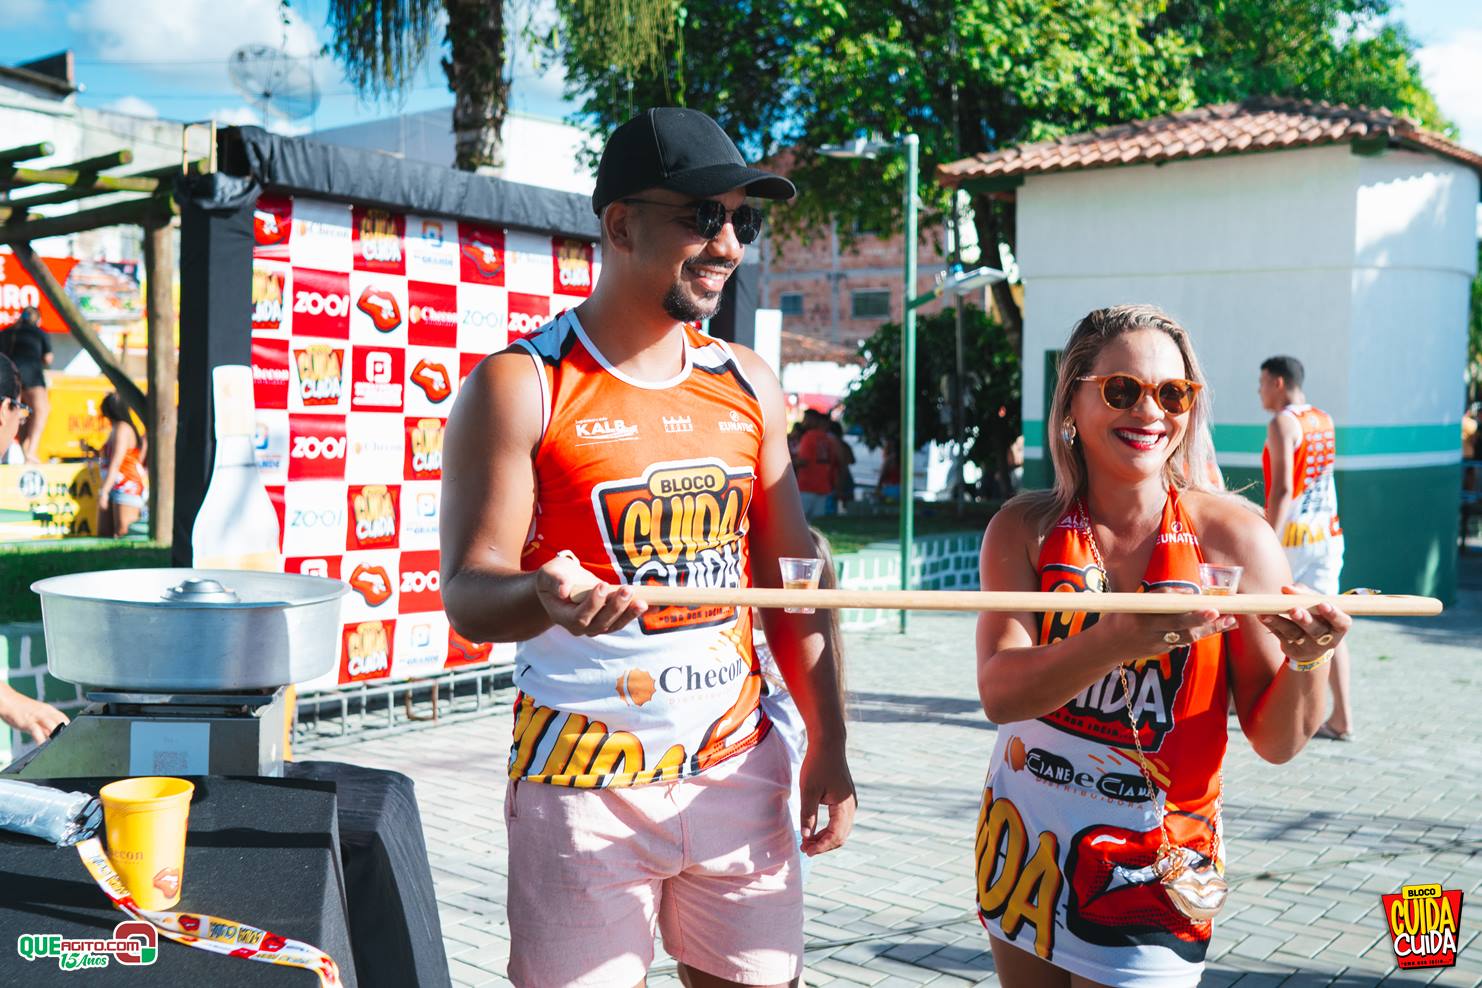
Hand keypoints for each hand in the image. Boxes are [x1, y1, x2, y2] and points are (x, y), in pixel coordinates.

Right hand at [0, 691, 67, 744]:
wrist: (8, 701)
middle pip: (61, 722)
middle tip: (66, 743)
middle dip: (65, 733)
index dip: (70, 728)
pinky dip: (40, 739)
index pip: (64, 718)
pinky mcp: (28, 722)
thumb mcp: (38, 715)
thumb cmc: (22, 710)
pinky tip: (42, 746)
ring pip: (52, 726)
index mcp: (50, 710)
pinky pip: (36, 731)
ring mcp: (37, 717)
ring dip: (56, 736)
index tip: (72, 736)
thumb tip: (53, 735)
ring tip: (57, 746)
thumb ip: (46, 724)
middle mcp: (46, 713)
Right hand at [533, 552, 646, 636]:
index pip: (580, 617)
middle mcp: (582, 626)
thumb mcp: (549, 574)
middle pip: (601, 623)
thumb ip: (555, 581)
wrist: (561, 586)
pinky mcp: (610, 619)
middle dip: (616, 607)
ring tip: (643, 601)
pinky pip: (625, 618)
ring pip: (615, 624)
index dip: (592, 604)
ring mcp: (597, 625)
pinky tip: (655, 605)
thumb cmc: (554, 578)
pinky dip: (639, 612)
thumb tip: (563, 590)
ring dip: (630, 613)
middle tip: (627, 590)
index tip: (601, 585)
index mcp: (564, 617)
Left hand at [798, 739, 855, 855]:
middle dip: (823, 845)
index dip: (821, 846)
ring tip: (807, 842)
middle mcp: (851, 807)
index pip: (836, 835)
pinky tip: (814, 832)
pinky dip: (828, 831)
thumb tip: (806, 837)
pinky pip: (840, 823)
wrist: (828, 744)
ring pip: (841, 831)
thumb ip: (808, 815)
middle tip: (804, 848)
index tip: (806, 851)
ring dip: (825, 839)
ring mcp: (850, 804)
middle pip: (841, 837)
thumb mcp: (808, 790)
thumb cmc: (817, 765)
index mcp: (844, 805)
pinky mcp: (846, 801)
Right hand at [1094, 587, 1236, 661]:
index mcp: (1138, 612)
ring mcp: (1156, 642)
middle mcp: (1147, 628)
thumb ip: (1156, 598)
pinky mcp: (1162, 650)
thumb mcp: (1131, 603)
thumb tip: (1189, 593)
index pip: (1160, 601)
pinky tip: (1220, 626)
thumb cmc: (1121, 617)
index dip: (1177, 596)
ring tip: (1229, 620)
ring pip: (1186, 635)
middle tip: (1215, 611)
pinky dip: (1202, 632)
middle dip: (1197, 617)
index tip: (1193, 592)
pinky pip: (1185, 640)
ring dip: (1209, 628)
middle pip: (1176, 622)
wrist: (1107, 646)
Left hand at [1258, 584, 1351, 662]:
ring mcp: (1307, 646)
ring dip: (1280, 622)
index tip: (1323, 604)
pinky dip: (1270, 624)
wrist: (1311, 645)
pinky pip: (1279, 635)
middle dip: (1304, 619)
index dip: (1334, 614)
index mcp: (1338, 628)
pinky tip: (1262, 616)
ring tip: (1268, 612)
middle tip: (1295, 609)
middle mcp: (1325, 639)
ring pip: (1293, 633)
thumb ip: (1306, 595)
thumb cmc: (1317, 617)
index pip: (1341, 623)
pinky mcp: (1291, 648)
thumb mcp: (1317, 606)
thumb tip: (1287, 589)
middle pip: (1315, 630)